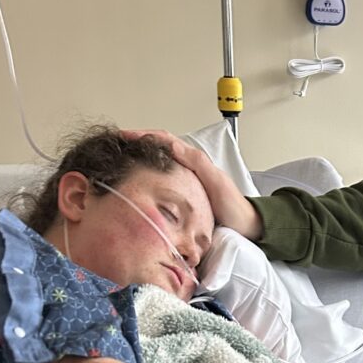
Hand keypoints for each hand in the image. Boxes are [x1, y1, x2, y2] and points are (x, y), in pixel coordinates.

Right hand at [121, 129, 263, 239]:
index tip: (124, 136)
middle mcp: (189, 168)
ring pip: (157, 164)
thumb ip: (197, 164)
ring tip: (120, 160)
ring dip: (140, 158)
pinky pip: (161, 181)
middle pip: (157, 148)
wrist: (247, 227)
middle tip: (116, 146)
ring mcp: (186, 181)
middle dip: (136, 144)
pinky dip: (147, 176)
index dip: (143, 135)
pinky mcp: (185, 195)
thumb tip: (173, 145)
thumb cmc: (235, 207)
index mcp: (195, 161)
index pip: (164, 140)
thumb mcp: (216, 182)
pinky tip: (137, 182)